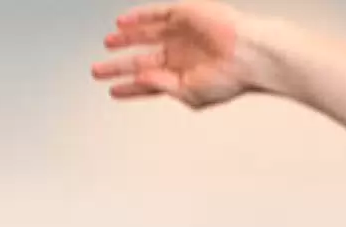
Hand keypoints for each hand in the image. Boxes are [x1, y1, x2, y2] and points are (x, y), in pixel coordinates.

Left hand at [95, 4, 264, 106]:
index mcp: (182, 76)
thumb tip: (138, 78)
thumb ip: (161, 85)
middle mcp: (179, 54)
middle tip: (98, 70)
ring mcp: (180, 34)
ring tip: (107, 43)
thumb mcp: (188, 92)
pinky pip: (155, 14)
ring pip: (145, 36)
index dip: (129, 87)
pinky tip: (122, 24)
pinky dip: (138, 18)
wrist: (246, 54)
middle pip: (141, 59)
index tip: (113, 89)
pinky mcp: (183, 15)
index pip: (148, 81)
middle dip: (119, 65)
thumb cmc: (229, 78)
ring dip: (125, 40)